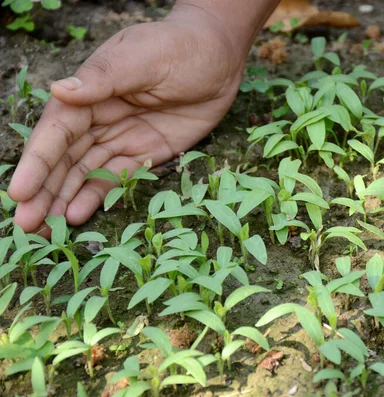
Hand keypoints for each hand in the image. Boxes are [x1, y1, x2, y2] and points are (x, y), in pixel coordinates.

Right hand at [8, 5, 246, 232]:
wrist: (220, 57)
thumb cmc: (180, 47)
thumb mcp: (143, 56)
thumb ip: (104, 78)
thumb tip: (60, 91)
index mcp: (90, 91)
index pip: (57, 131)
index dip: (37, 162)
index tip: (19, 192)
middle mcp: (99, 118)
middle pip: (64, 158)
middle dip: (43, 190)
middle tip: (26, 224)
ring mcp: (121, 138)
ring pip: (85, 173)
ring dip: (63, 199)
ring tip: (44, 229)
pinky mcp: (145, 154)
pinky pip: (117, 178)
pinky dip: (96, 197)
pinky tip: (78, 216)